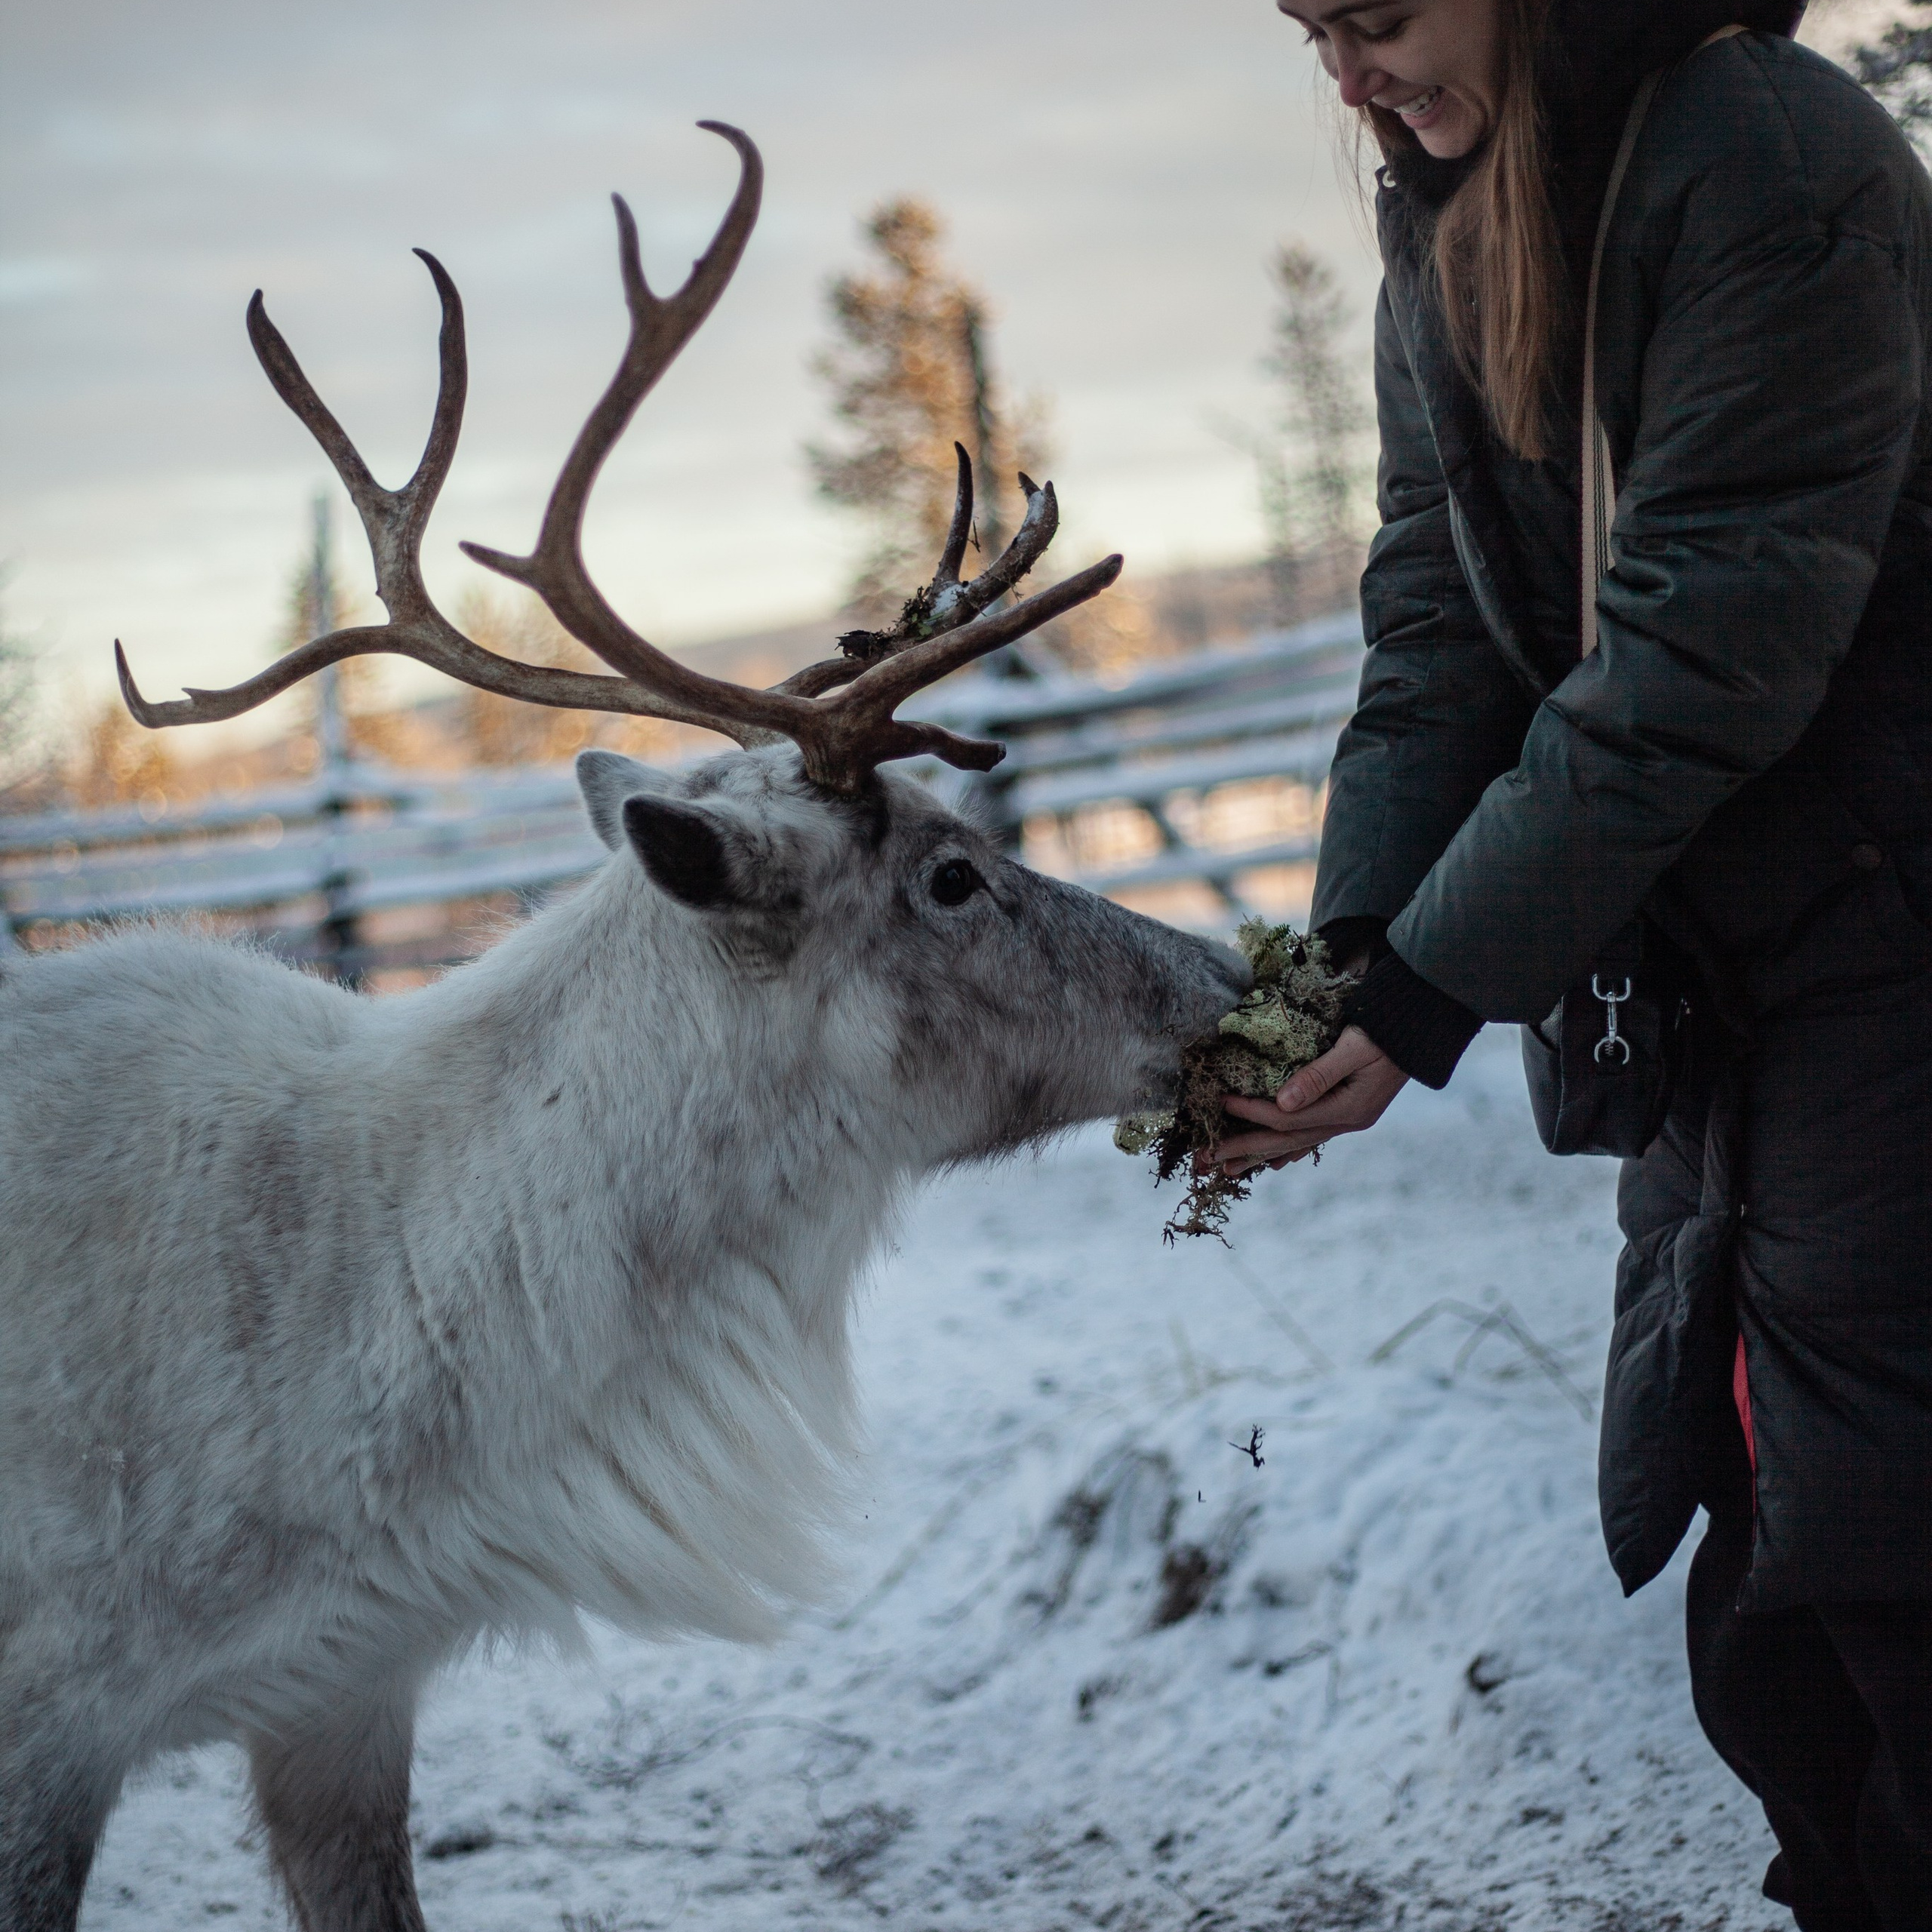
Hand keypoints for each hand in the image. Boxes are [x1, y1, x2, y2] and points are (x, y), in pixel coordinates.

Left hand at [1200, 1025, 1408, 1177]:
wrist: (1420, 1028)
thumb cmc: (1387, 1030)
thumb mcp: (1355, 1047)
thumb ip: (1320, 1074)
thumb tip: (1282, 1102)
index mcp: (1349, 1109)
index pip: (1288, 1119)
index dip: (1251, 1112)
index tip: (1220, 1104)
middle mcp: (1347, 1122)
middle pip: (1286, 1141)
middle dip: (1243, 1148)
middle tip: (1205, 1158)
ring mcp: (1349, 1120)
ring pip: (1295, 1144)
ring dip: (1258, 1155)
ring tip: (1226, 1168)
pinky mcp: (1348, 1112)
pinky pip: (1310, 1138)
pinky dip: (1287, 1149)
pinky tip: (1272, 1162)